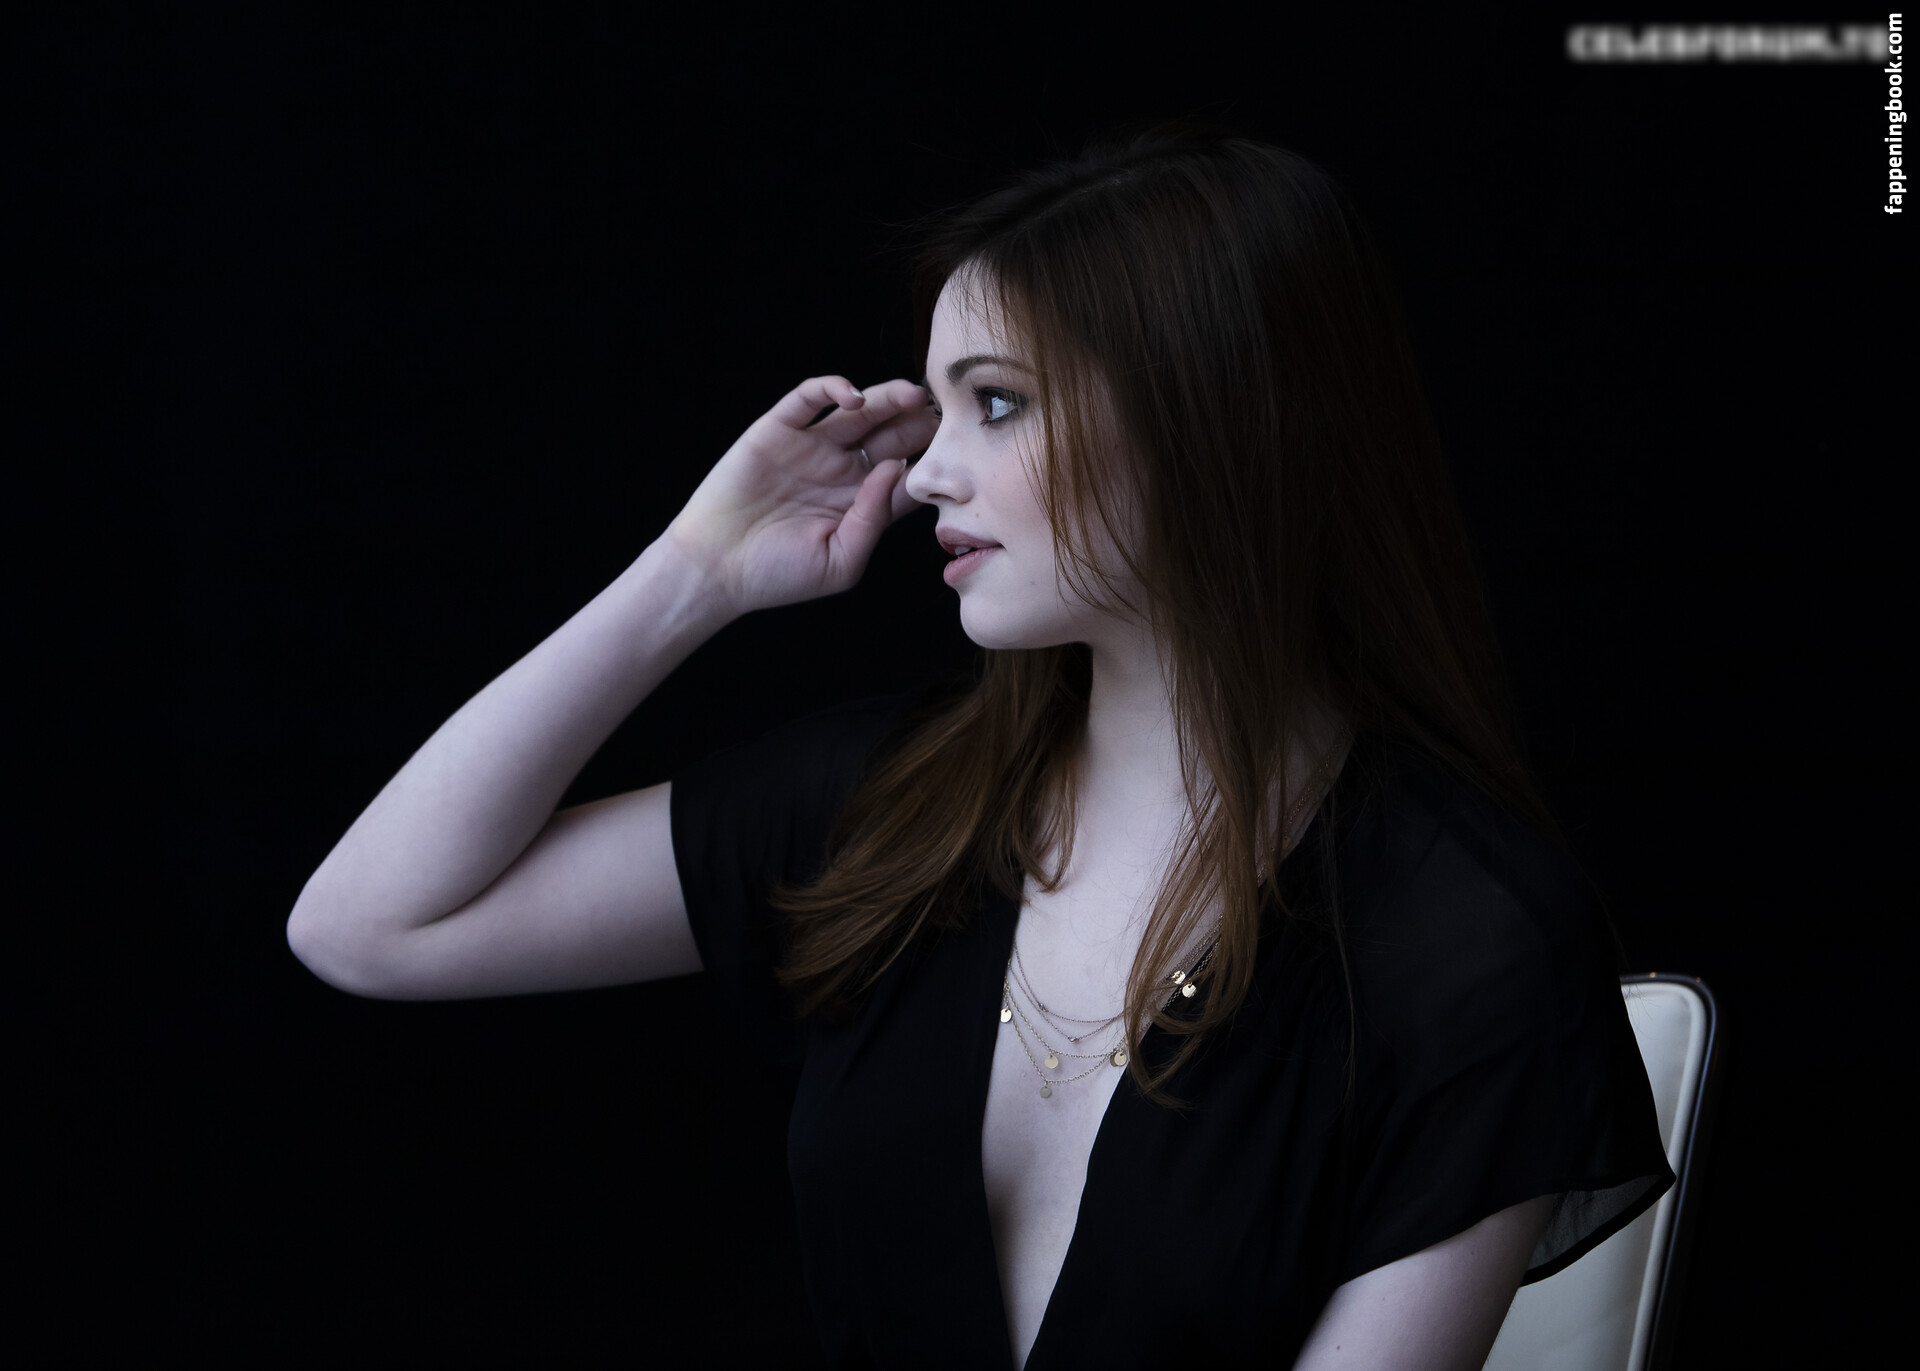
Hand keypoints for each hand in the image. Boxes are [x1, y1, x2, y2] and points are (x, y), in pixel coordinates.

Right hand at [665, 375, 935, 617]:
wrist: (716, 569)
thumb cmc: (778, 575)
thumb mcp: (842, 561)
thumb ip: (874, 518)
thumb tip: (898, 470)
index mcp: (859, 503)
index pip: (905, 474)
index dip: (930, 462)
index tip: (958, 454)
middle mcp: (839, 470)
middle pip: (889, 436)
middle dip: (917, 423)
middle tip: (944, 413)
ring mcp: (810, 447)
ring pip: (857, 412)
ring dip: (886, 399)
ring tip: (911, 395)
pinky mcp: (777, 430)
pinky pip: (808, 398)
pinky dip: (831, 388)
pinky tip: (853, 397)